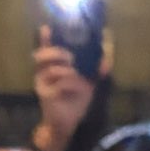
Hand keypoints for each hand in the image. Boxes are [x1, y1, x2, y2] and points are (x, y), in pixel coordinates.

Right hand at [33, 30, 103, 150]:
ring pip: (53, 70)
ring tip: (77, 77)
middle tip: (70, 57)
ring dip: (68, 72)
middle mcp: (44, 75)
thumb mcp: (90, 83)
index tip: (46, 27)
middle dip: (57, 53)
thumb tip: (107, 58)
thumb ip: (96, 70)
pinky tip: (78, 89)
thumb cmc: (77, 101)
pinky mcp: (45, 96)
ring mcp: (42, 85)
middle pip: (42, 56)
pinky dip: (72, 85)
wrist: (69, 123)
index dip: (45, 39)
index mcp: (53, 68)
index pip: (47, 50)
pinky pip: (60, 84)